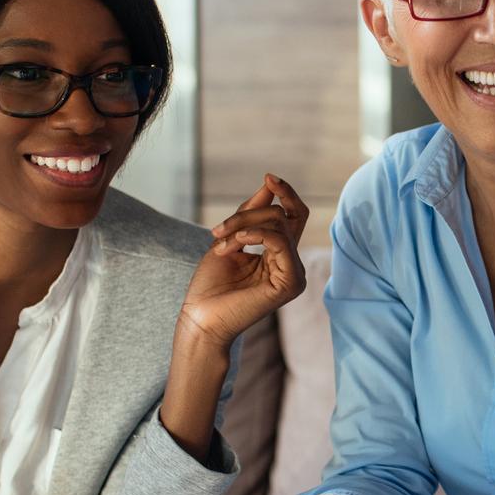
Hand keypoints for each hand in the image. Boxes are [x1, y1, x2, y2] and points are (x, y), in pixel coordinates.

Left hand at [179, 174, 309, 345]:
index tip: (268, 177)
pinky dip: (254, 234)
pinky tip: (234, 243)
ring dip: (243, 225)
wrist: (200, 318)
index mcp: (280, 255)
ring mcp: (294, 274)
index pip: (294, 216)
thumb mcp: (230, 238)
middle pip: (284, 216)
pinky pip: (279, 241)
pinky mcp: (291, 283)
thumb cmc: (211, 285)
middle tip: (219, 229)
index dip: (286, 193)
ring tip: (219, 241)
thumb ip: (251, 213)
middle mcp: (291, 264)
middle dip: (250, 212)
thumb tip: (270, 183)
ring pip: (279, 225)